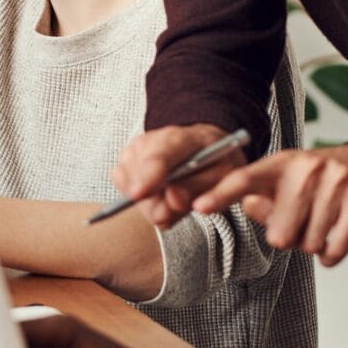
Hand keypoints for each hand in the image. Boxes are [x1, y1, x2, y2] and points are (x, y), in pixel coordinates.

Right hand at [109, 123, 239, 227]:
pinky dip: (142, 201)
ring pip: (129, 187)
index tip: (139, 194)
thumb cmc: (215, 160)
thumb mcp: (223, 175)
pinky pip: (124, 190)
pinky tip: (160, 196)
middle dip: (155, 204)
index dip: (147, 176)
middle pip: (138, 177)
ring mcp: (133, 152)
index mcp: (180, 138)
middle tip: (179, 208)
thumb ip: (199, 188)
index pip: (158, 156)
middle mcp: (150, 141)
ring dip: (151, 204)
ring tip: (175, 196)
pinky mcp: (124, 163)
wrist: (203, 146)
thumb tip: (173, 200)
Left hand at [188, 143, 347, 266]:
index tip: (198, 207)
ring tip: (321, 223)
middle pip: (280, 235)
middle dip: (290, 238)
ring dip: (313, 244)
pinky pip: (336, 248)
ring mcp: (336, 180)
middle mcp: (306, 167)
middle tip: (301, 222)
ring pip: (309, 244)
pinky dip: (332, 254)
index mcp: (279, 164)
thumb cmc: (317, 181)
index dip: (220, 195)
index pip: (243, 180)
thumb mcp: (284, 183)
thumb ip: (260, 200)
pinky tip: (333, 241)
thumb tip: (249, 205)